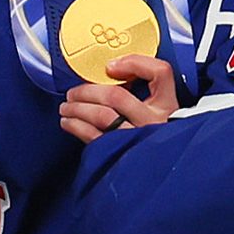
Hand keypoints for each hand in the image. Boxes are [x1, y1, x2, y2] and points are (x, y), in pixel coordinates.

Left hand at [57, 53, 177, 143]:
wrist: (157, 170)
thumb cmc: (153, 129)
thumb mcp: (159, 104)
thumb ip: (143, 79)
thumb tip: (112, 67)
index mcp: (167, 105)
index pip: (160, 73)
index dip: (134, 64)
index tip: (111, 66)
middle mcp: (153, 121)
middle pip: (117, 96)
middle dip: (88, 91)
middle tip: (73, 92)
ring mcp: (137, 138)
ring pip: (102, 116)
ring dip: (78, 108)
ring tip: (67, 107)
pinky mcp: (121, 154)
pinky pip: (95, 138)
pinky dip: (77, 127)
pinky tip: (69, 123)